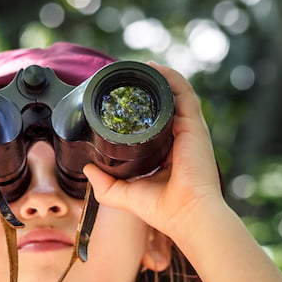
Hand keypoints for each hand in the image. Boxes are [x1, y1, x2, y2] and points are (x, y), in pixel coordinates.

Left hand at [82, 64, 224, 243]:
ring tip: (139, 67)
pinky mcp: (194, 125)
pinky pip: (184, 93)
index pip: (156, 123)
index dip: (141, 109)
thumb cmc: (164, 209)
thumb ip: (105, 184)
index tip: (123, 98)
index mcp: (168, 153)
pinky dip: (170, 78)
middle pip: (166, 105)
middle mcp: (181, 139)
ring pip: (176, 93)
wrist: (188, 214)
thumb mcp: (125, 194)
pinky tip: (154, 68)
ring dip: (159, 77)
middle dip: (149, 88)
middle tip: (127, 78)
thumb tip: (87, 169)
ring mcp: (189, 130)